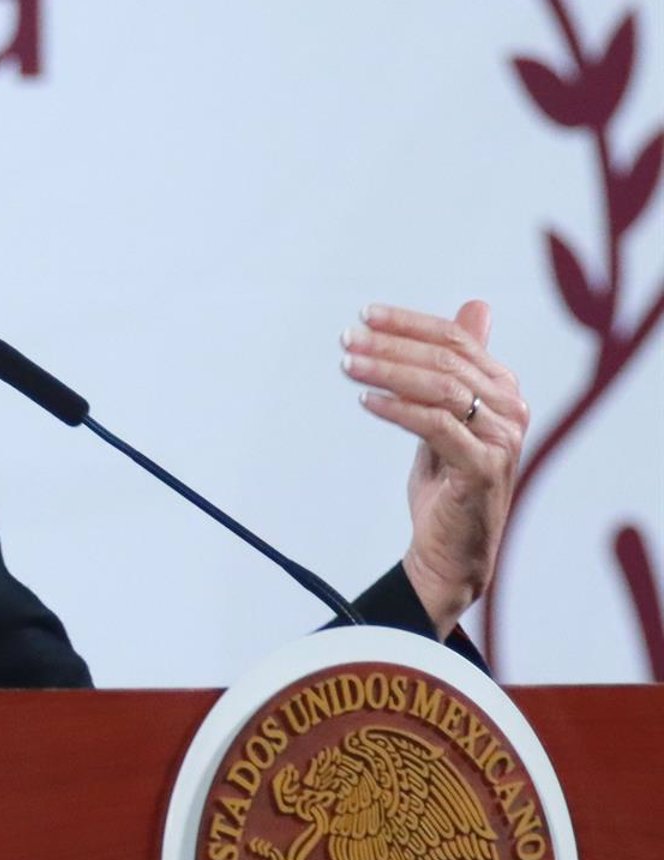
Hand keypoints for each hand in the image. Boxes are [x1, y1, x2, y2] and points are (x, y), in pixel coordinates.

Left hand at [341, 301, 528, 638]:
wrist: (451, 552)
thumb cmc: (447, 482)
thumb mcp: (446, 417)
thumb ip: (456, 367)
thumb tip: (476, 308)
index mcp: (503, 390)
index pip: (457, 340)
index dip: (409, 323)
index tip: (365, 314)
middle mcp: (511, 410)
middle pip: (446, 360)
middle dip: (391, 345)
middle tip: (347, 339)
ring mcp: (502, 440)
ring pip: (441, 389)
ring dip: (388, 372)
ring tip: (348, 365)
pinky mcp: (484, 468)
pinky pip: (436, 426)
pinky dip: (397, 409)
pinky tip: (366, 401)